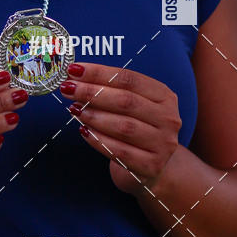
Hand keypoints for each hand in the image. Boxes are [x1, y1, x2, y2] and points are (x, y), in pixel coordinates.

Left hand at [59, 64, 181, 195]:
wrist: (151, 165)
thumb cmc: (136, 126)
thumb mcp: (131, 104)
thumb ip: (109, 89)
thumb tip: (75, 76)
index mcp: (164, 95)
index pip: (129, 79)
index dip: (99, 73)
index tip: (74, 69)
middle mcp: (168, 118)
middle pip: (126, 101)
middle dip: (92, 93)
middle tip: (68, 88)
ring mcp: (162, 144)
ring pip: (123, 126)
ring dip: (94, 116)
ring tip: (75, 109)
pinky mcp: (151, 166)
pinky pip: (119, 151)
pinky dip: (98, 139)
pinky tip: (83, 131)